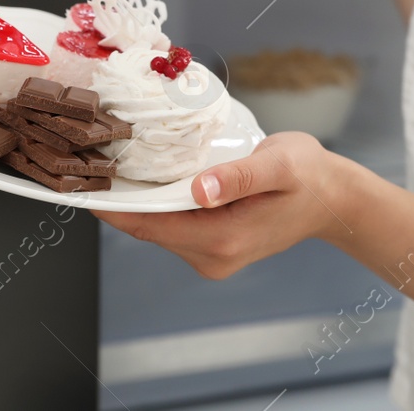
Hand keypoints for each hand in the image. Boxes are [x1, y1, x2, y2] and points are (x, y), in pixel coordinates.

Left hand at [93, 133, 359, 279]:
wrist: (333, 199)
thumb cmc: (309, 175)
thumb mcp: (279, 164)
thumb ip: (238, 176)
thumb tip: (200, 190)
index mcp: (223, 238)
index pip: (150, 224)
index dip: (112, 205)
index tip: (80, 182)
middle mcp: (213, 256)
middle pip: (148, 227)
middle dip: (121, 198)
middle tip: (91, 158)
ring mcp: (212, 256)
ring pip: (159, 227)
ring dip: (140, 199)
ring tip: (114, 162)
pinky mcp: (214, 248)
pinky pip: (173, 225)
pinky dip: (159, 203)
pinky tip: (151, 177)